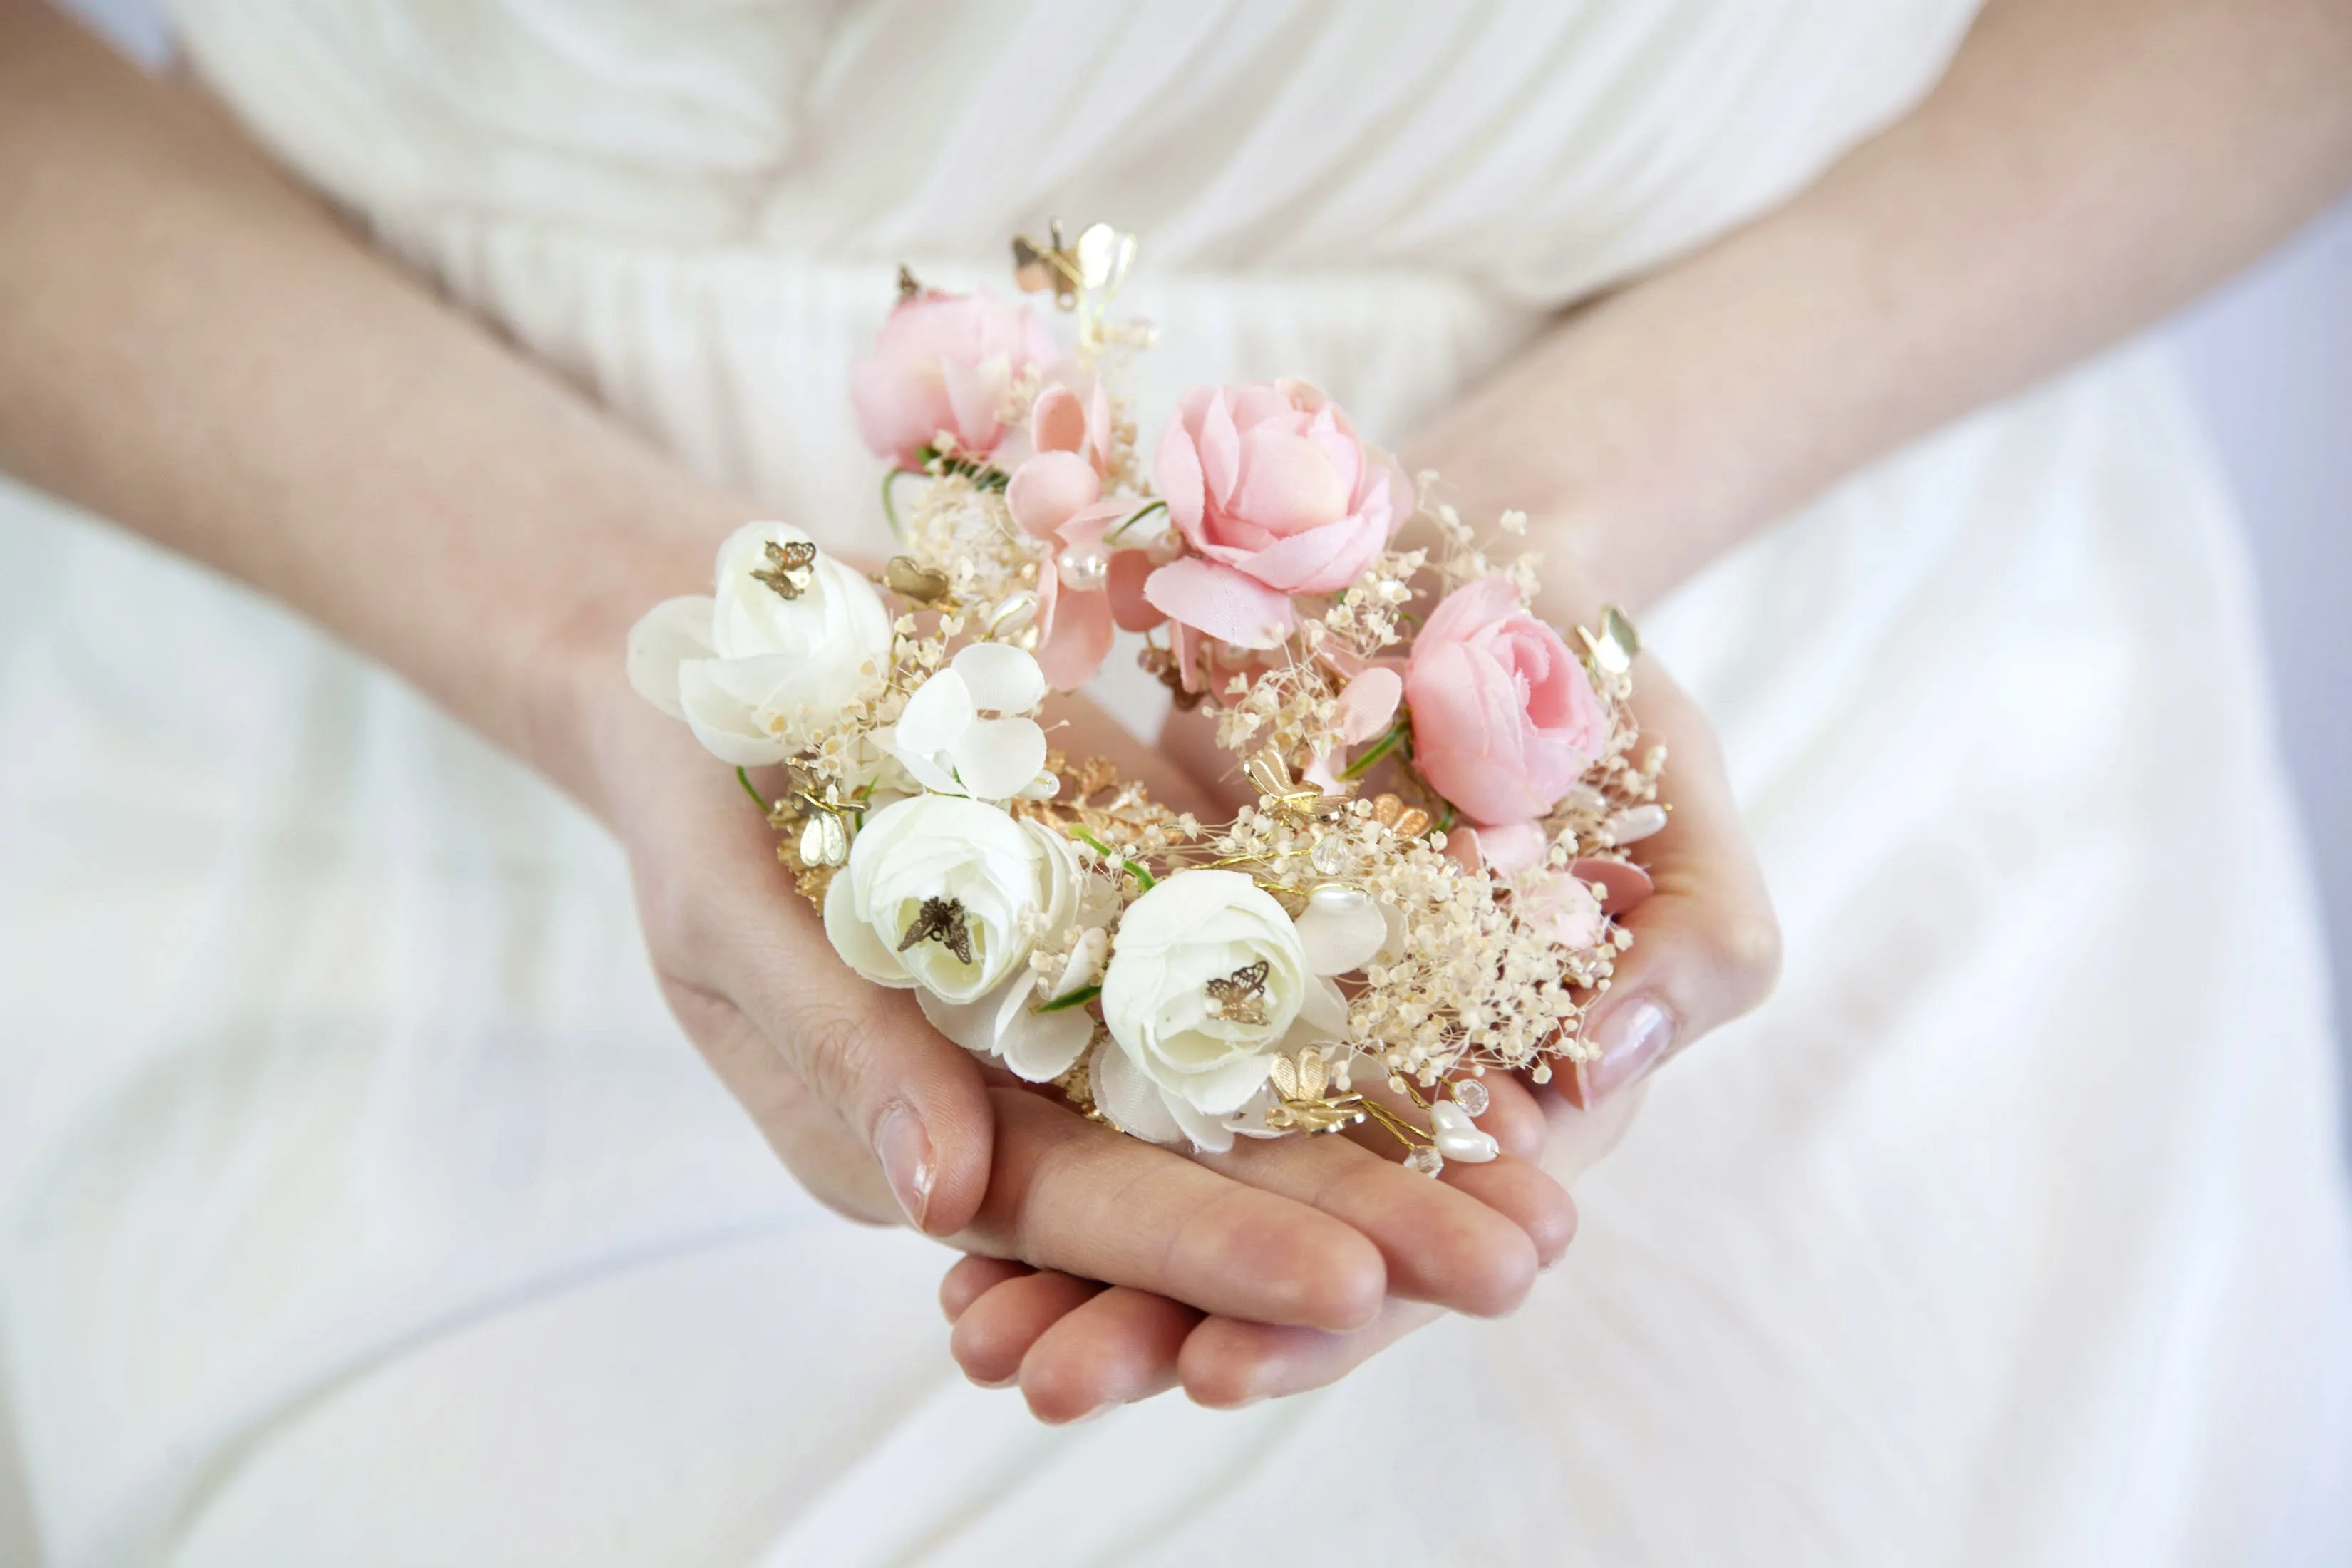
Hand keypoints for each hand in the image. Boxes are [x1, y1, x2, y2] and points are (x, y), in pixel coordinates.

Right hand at [579, 669, 1576, 1348]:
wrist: (729, 651)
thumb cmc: (694, 796)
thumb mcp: (735, 921)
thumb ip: (846, 1053)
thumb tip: (939, 1202)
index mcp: (919, 1135)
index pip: (1082, 1212)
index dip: (1216, 1248)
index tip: (1354, 1287)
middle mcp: (1027, 1094)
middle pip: (1209, 1172)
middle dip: (1363, 1227)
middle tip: (1524, 1264)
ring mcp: (1097, 1002)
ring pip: (1263, 1090)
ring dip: (1399, 1142)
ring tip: (1549, 1189)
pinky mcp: (1148, 903)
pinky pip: (1269, 966)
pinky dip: (1369, 1009)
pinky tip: (1487, 1030)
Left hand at [934, 632, 1778, 1418]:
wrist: (1462, 565)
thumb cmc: (1598, 690)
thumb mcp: (1677, 797)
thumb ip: (1693, 941)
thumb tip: (1599, 1066)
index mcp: (1507, 1098)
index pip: (1419, 1252)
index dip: (1327, 1319)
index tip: (1220, 1368)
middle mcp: (1377, 1095)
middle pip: (1270, 1248)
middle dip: (1159, 1324)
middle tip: (1045, 1378)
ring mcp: (1269, 1032)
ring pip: (1171, 1182)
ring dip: (1070, 1268)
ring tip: (969, 1333)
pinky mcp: (1174, 953)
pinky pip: (1097, 1061)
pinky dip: (1024, 1131)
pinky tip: (941, 1202)